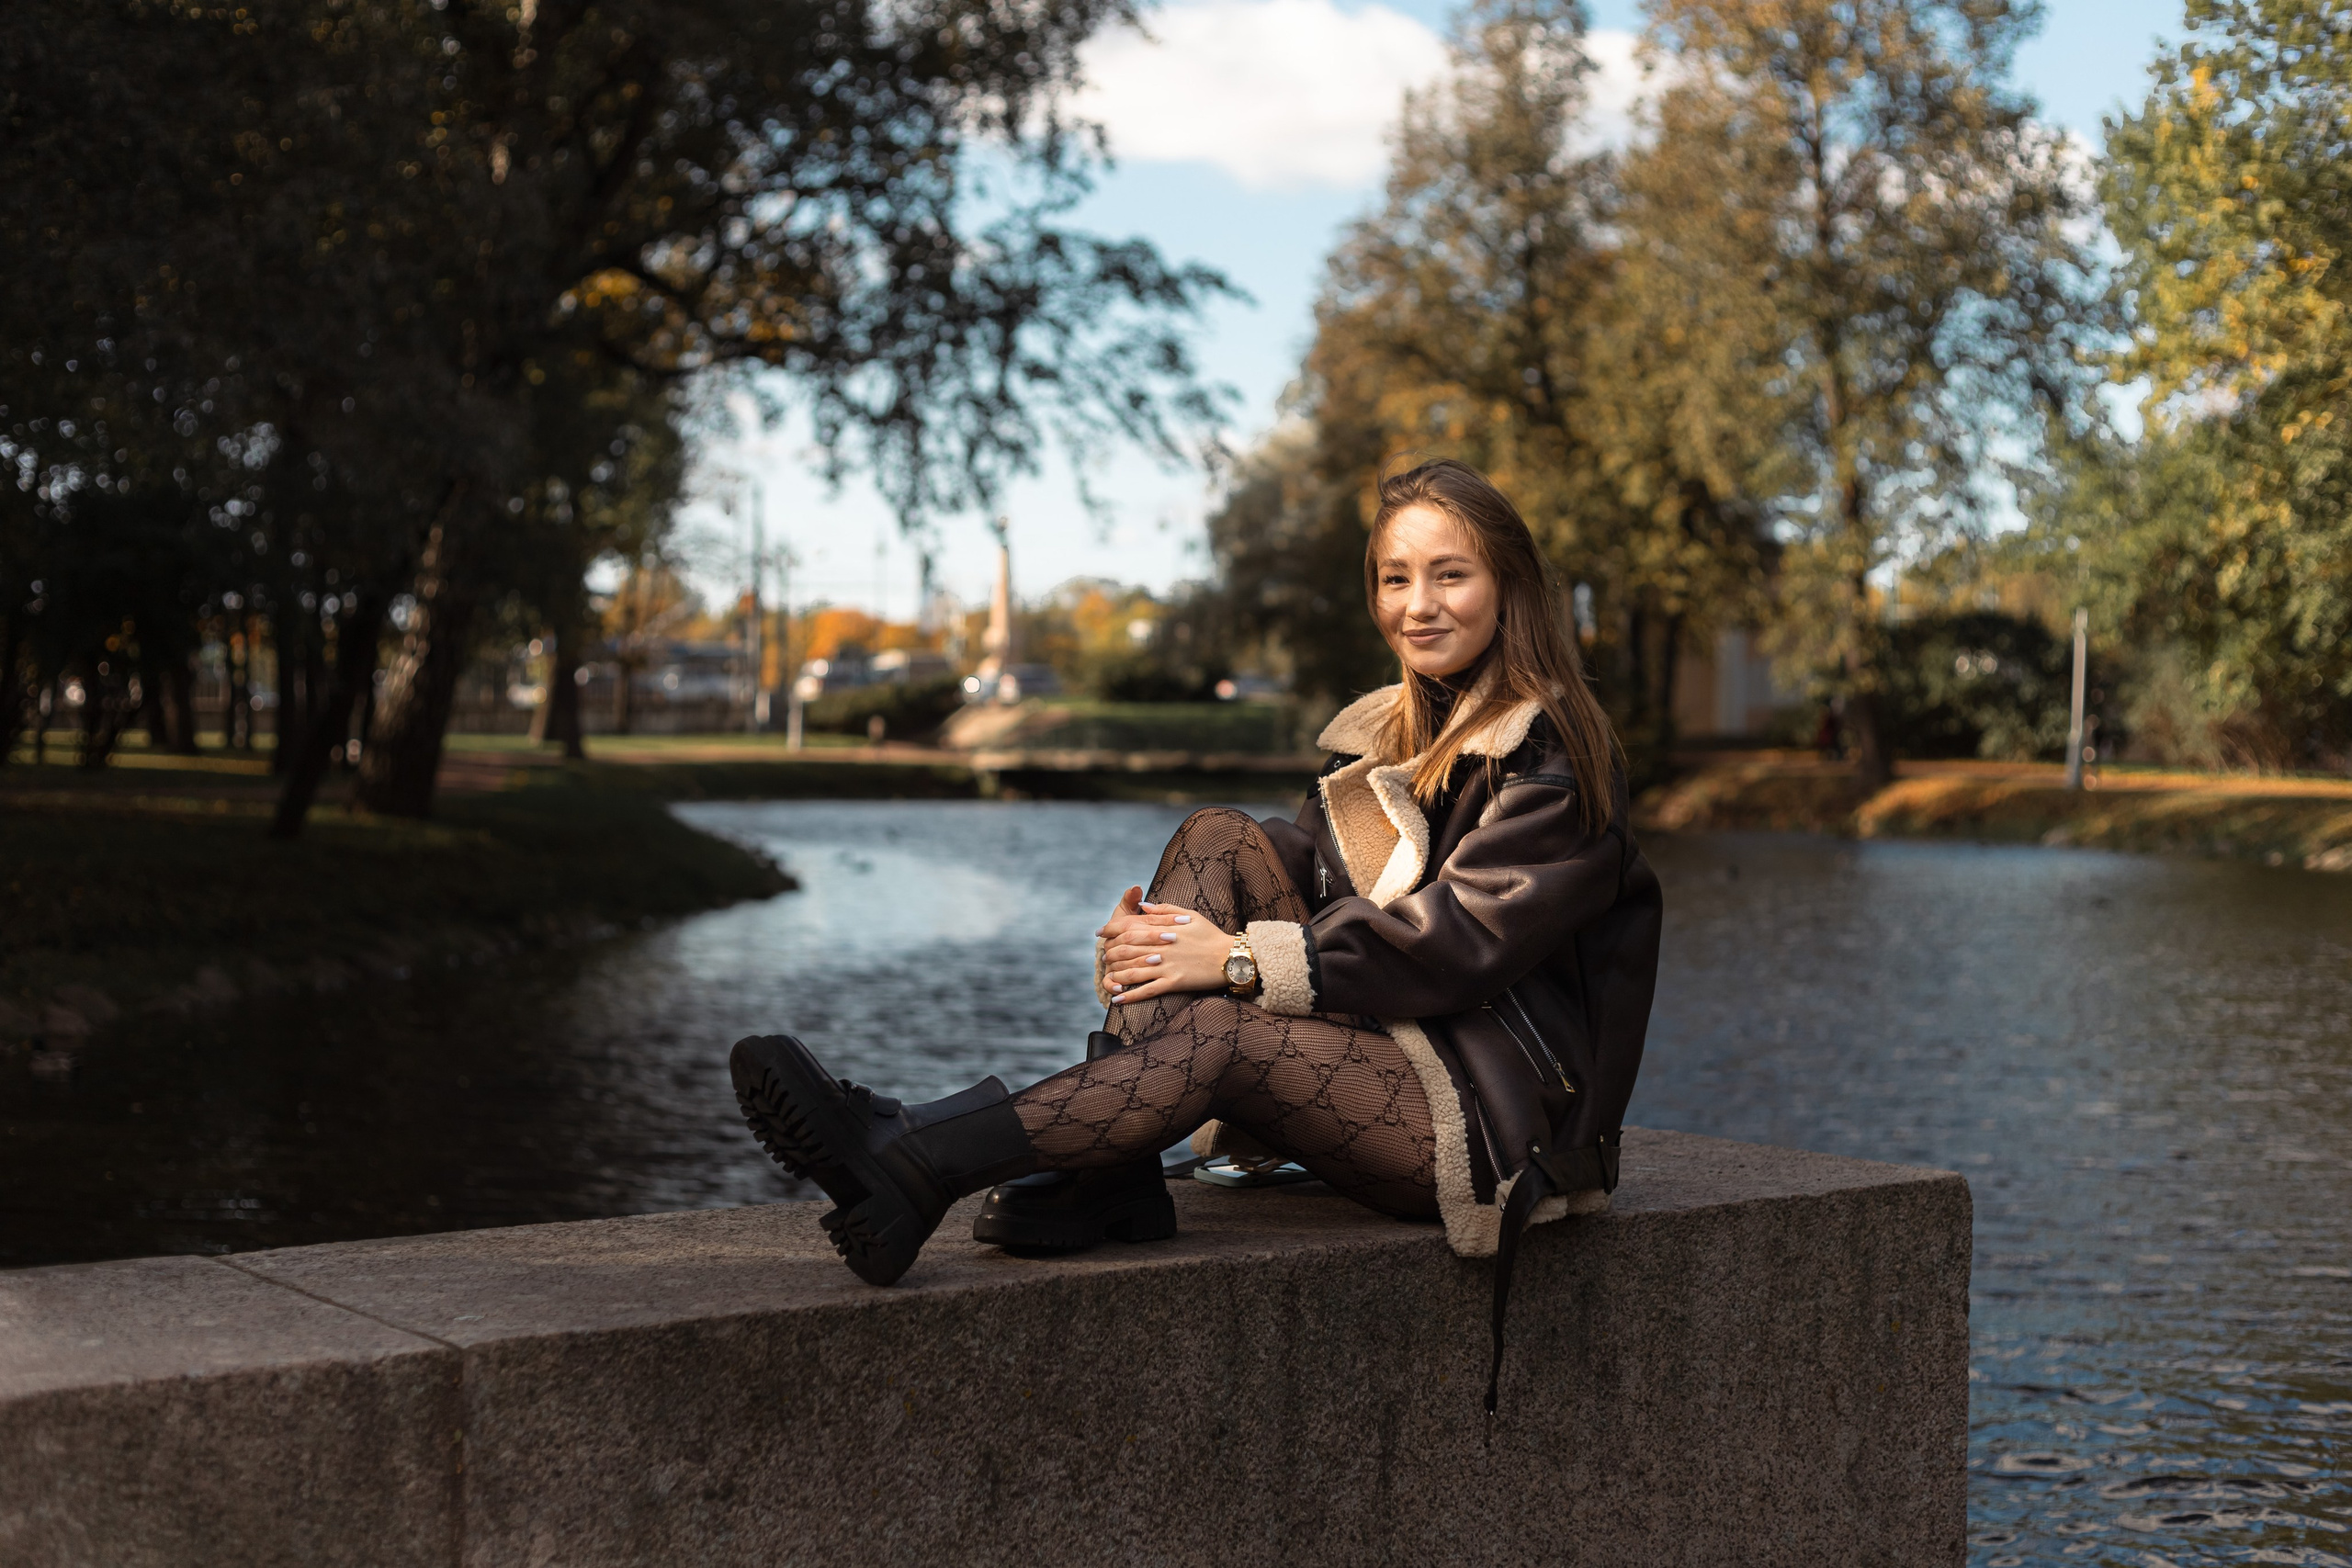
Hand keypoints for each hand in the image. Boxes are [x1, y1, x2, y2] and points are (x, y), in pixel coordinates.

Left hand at [1097, 892, 1233, 1005]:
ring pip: (1132, 970)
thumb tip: (1143, 905)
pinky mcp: (1173, 982)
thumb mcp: (1190, 915)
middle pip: (1127, 949)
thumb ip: (1164, 910)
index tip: (1100, 933)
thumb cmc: (1212, 935)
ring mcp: (1167, 965)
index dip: (1111, 929)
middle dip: (1110, 953)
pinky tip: (1117, 998)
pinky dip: (1130, 995)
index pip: (1130, 926)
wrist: (1232, 957)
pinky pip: (1147, 990)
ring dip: (1116, 974)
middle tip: (1103, 958)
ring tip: (1107, 978)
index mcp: (1165, 928)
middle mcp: (1162, 946)